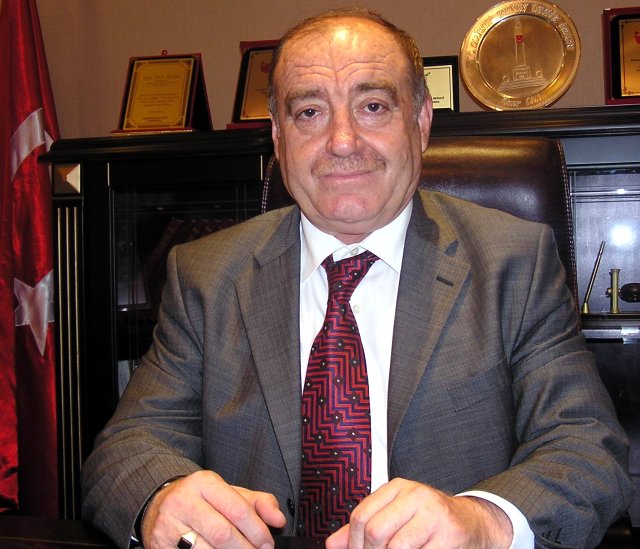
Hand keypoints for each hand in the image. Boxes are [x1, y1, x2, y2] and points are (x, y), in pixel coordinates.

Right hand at [140, 470, 286, 548]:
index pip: (237, 509)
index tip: (268, 543)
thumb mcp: (230, 494)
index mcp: (204, 483)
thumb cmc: (202, 501)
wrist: (159, 504)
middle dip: (245, 548)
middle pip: (222, 533)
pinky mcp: (160, 544)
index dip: (257, 530)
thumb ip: (258, 503)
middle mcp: (184, 501)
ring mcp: (169, 524)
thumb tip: (278, 519)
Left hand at [326, 478, 511, 548]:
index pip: (361, 515)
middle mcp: (415, 495)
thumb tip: (332, 544)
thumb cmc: (430, 521)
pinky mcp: (449, 534)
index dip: (353, 543)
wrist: (474, 523)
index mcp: (398, 487)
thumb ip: (364, 527)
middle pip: (375, 531)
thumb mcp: (396, 515)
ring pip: (395, 547)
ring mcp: (434, 514)